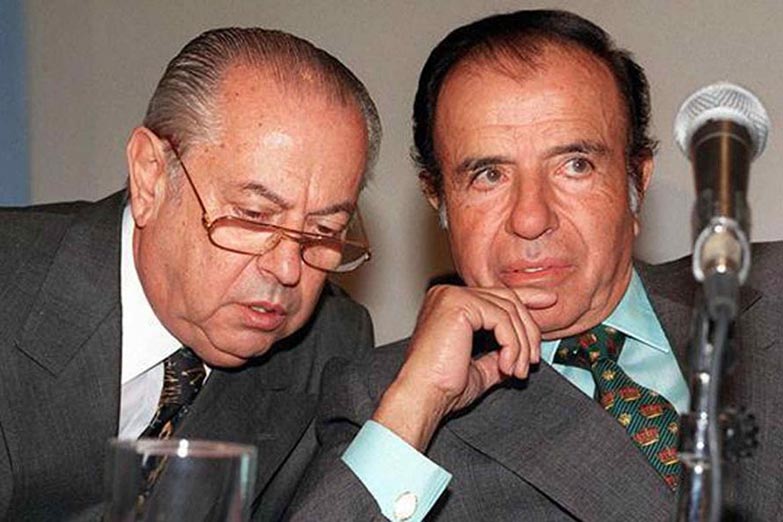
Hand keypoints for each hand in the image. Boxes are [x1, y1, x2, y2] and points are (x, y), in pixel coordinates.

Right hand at [372, 284, 556, 449]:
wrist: (422, 397)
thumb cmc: (440, 387)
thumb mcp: (478, 368)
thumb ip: (497, 355)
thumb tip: (519, 353)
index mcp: (448, 304)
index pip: (495, 295)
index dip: (525, 297)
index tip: (548, 303)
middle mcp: (447, 294)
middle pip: (506, 299)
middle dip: (528, 329)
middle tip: (534, 359)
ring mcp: (451, 296)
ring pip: (507, 310)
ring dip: (522, 344)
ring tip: (519, 370)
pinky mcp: (458, 304)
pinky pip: (501, 319)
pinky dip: (512, 345)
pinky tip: (508, 366)